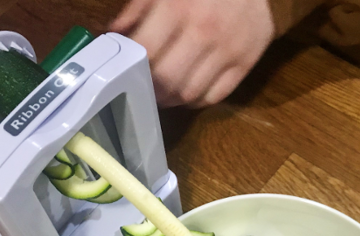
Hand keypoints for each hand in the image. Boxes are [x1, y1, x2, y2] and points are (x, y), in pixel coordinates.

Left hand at [110, 0, 274, 107]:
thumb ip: (139, 7)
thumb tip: (114, 34)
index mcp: (178, 8)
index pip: (146, 52)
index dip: (132, 67)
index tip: (128, 70)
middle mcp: (203, 32)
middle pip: (167, 80)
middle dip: (151, 90)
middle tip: (145, 89)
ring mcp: (226, 50)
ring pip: (189, 93)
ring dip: (171, 100)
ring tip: (164, 94)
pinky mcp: (245, 64)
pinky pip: (214, 97)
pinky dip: (196, 102)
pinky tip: (187, 93)